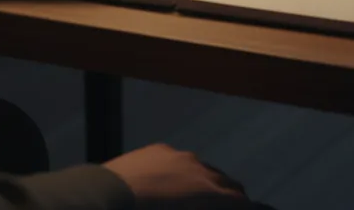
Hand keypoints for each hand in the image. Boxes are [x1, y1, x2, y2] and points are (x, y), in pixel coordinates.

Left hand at [104, 143, 245, 207]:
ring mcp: (181, 156)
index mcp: (208, 194)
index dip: (244, 208)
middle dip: (231, 195)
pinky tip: (165, 184)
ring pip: (203, 168)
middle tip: (228, 206)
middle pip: (228, 182)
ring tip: (194, 197)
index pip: (239, 200)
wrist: (109, 196)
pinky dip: (180, 172)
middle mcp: (201, 170)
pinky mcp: (160, 149)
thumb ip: (202, 208)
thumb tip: (205, 205)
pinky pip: (178, 160)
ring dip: (205, 182)